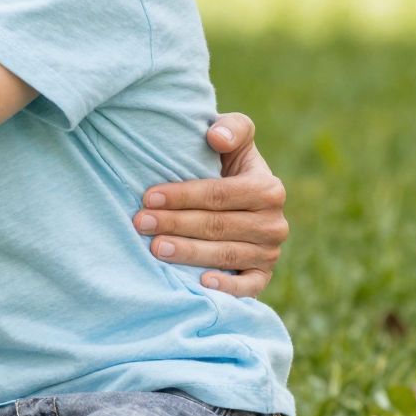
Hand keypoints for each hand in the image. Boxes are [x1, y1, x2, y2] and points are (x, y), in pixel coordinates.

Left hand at [133, 113, 287, 298]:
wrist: (236, 199)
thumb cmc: (225, 164)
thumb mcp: (234, 139)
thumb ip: (232, 128)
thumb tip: (216, 137)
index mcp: (268, 188)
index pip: (219, 194)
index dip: (183, 196)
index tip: (148, 196)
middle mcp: (275, 223)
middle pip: (218, 225)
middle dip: (175, 224)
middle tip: (141, 222)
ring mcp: (270, 252)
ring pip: (226, 255)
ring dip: (188, 252)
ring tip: (155, 248)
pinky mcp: (263, 276)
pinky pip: (248, 287)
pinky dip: (227, 287)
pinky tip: (200, 283)